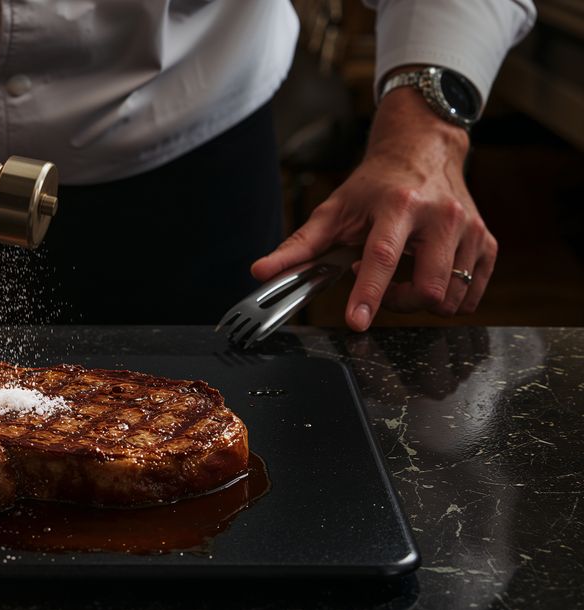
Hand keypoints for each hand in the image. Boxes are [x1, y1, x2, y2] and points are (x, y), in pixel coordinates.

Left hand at [251, 87, 496, 330]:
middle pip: (429, 287)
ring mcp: (469, 229)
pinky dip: (448, 298)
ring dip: (421, 301)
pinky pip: (472, 294)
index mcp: (398, 206)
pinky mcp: (486, 241)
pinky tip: (428, 275)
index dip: (369, 293)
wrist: (423, 151)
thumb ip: (298, 246)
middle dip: (400, 303)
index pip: (383, 257)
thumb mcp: (334, 210)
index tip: (357, 321)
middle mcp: (440, 216)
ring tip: (403, 275)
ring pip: (451, 297)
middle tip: (382, 288)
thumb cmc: (374, 185)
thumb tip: (261, 273)